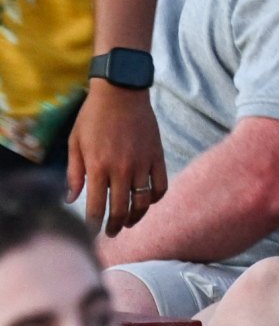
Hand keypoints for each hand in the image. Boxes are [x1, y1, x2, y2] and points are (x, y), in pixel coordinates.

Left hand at [66, 84, 158, 235]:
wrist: (122, 93)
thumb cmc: (93, 117)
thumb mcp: (74, 143)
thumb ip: (74, 173)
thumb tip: (71, 199)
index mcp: (98, 167)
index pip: (95, 207)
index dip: (92, 224)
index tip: (90, 232)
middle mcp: (122, 169)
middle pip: (121, 210)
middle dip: (114, 226)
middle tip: (111, 232)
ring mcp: (142, 164)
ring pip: (142, 202)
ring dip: (135, 217)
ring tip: (129, 222)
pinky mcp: (158, 157)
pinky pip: (160, 186)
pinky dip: (154, 198)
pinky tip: (147, 201)